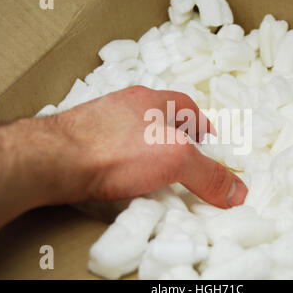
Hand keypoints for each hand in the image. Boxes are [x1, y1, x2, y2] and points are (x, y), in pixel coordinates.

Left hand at [37, 85, 247, 207]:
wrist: (54, 158)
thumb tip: (238, 192)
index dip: (201, 122)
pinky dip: (125, 154)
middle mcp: (126, 104)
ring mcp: (102, 119)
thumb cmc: (115, 148)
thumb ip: (208, 174)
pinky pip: (113, 143)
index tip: (209, 138)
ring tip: (157, 162)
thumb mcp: (175, 160)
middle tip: (185, 151)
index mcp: (152, 100)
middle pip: (159, 113)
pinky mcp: (83, 138)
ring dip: (149, 141)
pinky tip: (125, 171)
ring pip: (134, 126)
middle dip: (175, 130)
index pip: (186, 106)